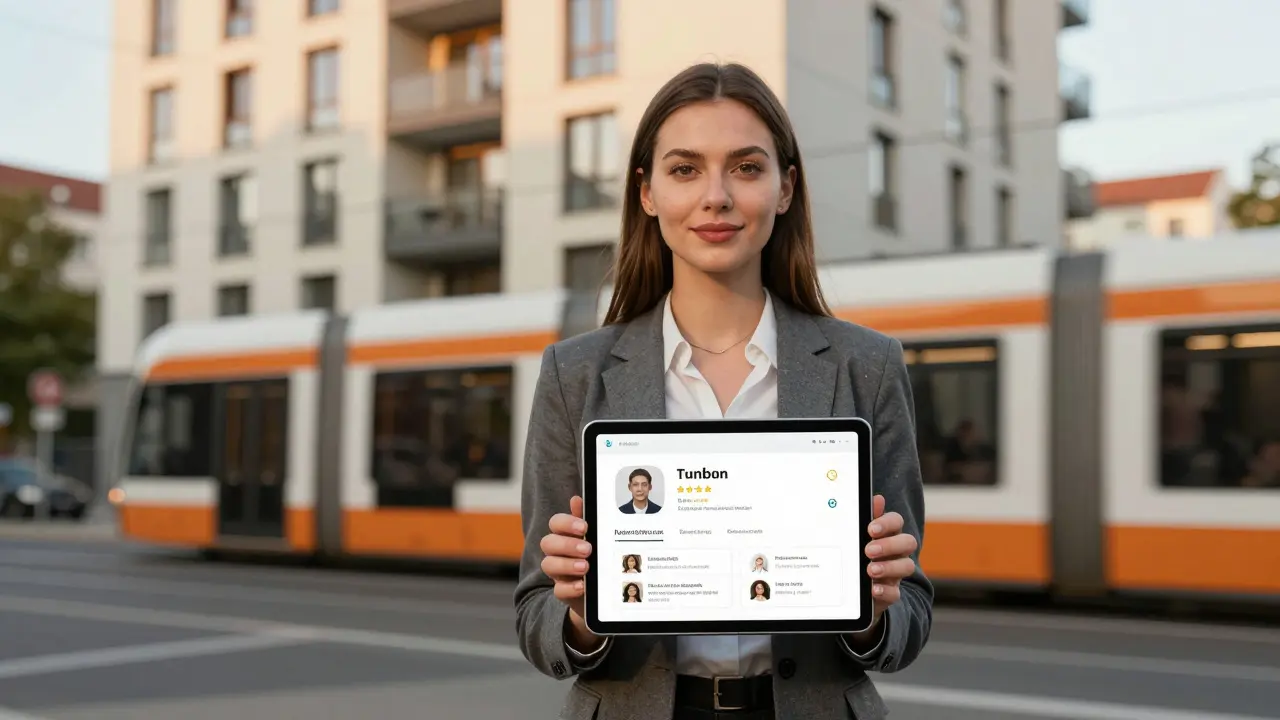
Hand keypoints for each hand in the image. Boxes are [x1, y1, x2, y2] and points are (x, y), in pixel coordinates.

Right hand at [539, 495, 601, 650]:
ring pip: (548, 565)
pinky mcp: (563, 591)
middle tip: (587, 549)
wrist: (602, 588)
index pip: (555, 523)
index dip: (566, 523)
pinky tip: (583, 585)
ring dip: (566, 565)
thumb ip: (587, 519)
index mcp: (565, 534)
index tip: (584, 527)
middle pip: (548, 543)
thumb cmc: (597, 556)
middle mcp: (557, 552)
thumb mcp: (596, 537)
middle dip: (567, 544)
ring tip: (586, 567)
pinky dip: (570, 588)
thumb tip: (576, 499)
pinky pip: (558, 590)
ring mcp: (558, 572)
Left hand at [865, 494, 917, 624]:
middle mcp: (896, 552)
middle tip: (869, 550)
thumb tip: (878, 499)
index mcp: (887, 534)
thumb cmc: (856, 555)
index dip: (887, 523)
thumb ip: (866, 518)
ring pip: (907, 566)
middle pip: (908, 542)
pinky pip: (895, 593)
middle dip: (890, 545)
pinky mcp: (890, 593)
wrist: (850, 588)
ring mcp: (895, 573)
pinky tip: (873, 589)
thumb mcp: (857, 537)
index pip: (896, 521)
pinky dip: (885, 590)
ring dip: (889, 567)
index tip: (871, 529)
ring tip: (870, 570)